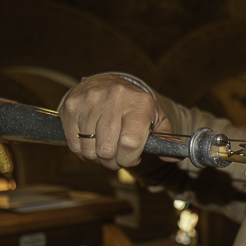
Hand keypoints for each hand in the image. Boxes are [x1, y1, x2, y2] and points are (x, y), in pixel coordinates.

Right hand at [59, 74, 173, 169]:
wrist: (107, 82)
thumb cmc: (134, 105)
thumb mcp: (155, 116)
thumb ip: (165, 137)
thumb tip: (173, 156)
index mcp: (139, 104)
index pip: (130, 143)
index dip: (130, 159)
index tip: (132, 158)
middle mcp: (114, 99)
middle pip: (107, 151)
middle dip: (113, 162)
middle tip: (117, 157)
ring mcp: (90, 102)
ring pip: (89, 150)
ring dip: (97, 158)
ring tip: (105, 148)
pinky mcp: (72, 107)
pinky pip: (74, 144)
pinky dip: (82, 151)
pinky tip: (92, 142)